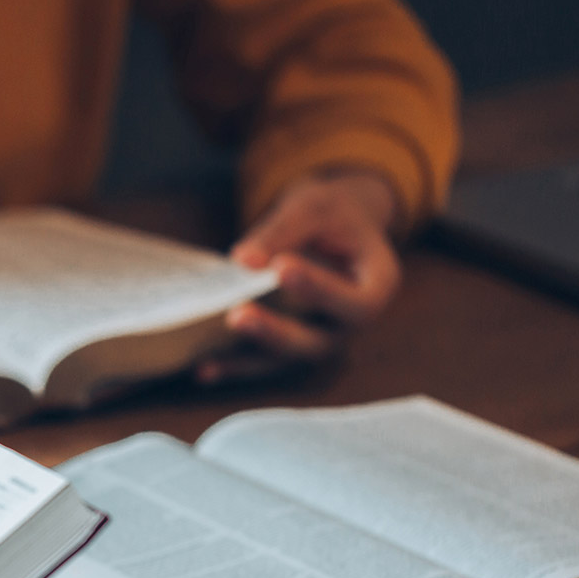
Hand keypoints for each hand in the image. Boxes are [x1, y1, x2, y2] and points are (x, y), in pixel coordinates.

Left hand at [203, 170, 401, 384]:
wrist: (333, 227)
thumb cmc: (330, 215)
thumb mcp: (314, 208)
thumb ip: (283, 231)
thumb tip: (243, 260)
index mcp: (375, 288)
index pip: (356, 302)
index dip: (320, 289)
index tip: (282, 267)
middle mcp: (350, 323)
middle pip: (318, 342)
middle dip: (276, 332)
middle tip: (238, 314)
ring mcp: (321, 338)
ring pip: (286, 359)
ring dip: (248, 356)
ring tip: (208, 353)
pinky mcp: (291, 345)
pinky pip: (262, 362)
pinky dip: (233, 366)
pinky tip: (203, 369)